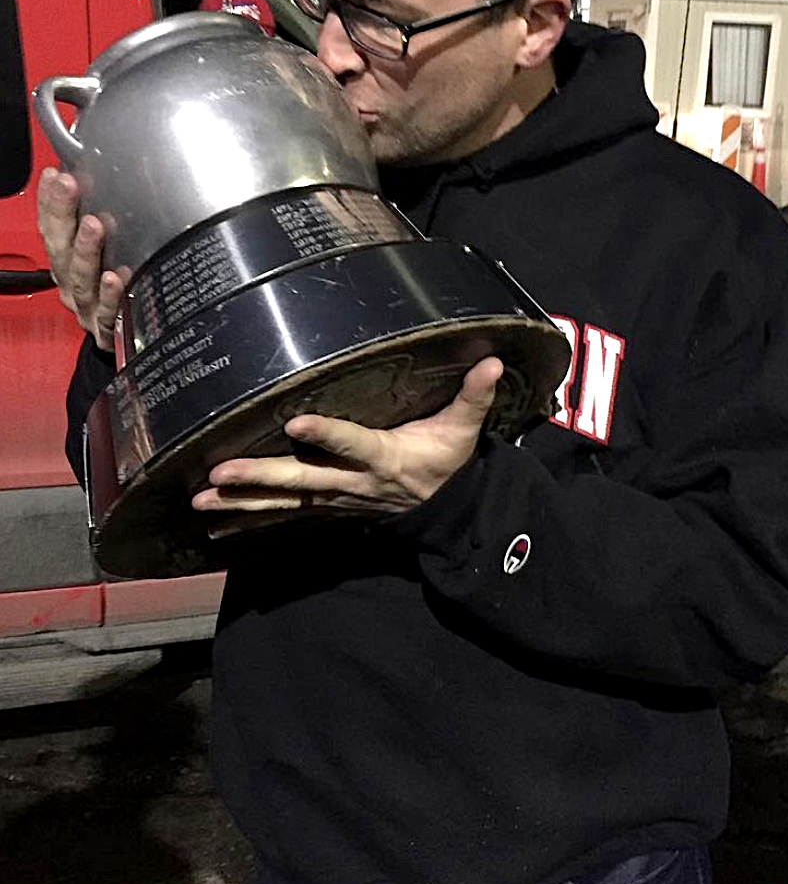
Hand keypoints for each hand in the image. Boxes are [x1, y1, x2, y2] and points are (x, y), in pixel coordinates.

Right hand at [37, 167, 126, 350]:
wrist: (123, 342)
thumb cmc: (114, 292)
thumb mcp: (105, 255)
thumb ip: (101, 221)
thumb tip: (114, 175)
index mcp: (65, 262)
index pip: (51, 228)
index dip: (49, 202)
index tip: (56, 174)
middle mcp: (71, 282)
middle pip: (60, 248)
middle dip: (62, 214)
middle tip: (70, 186)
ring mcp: (86, 306)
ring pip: (81, 278)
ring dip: (86, 250)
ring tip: (94, 227)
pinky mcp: (106, 328)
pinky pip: (107, 312)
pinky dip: (112, 294)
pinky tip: (117, 278)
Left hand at [191, 356, 503, 518]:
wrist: (442, 512)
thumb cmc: (446, 461)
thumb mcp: (464, 430)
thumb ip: (473, 396)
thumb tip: (490, 361)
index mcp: (384, 458)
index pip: (352, 445)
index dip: (326, 436)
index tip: (295, 423)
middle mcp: (352, 483)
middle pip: (302, 480)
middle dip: (260, 476)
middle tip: (220, 474)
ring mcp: (335, 499)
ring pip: (284, 501)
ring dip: (241, 502)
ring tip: (200, 501)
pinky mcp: (325, 506)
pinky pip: (283, 514)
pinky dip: (247, 518)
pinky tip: (213, 521)